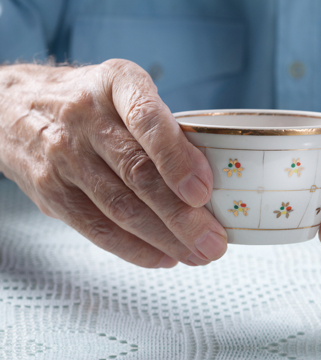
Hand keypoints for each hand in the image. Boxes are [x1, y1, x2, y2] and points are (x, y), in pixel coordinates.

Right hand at [0, 60, 226, 267]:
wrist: (16, 108)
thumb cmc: (90, 102)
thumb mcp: (127, 92)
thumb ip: (163, 128)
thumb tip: (206, 181)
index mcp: (116, 83)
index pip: (147, 120)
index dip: (177, 159)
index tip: (203, 193)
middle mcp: (85, 118)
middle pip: (138, 174)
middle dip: (182, 217)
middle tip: (213, 243)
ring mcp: (64, 157)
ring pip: (121, 209)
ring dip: (165, 239)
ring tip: (197, 254)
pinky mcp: (51, 192)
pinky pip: (97, 230)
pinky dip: (135, 249)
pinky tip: (164, 256)